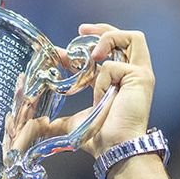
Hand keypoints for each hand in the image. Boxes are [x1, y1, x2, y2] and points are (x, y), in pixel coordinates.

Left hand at [55, 24, 153, 158]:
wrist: (114, 148)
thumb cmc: (100, 138)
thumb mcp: (74, 123)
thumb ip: (58, 121)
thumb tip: (37, 126)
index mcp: (118, 81)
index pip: (105, 54)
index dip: (84, 47)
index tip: (62, 52)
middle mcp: (132, 75)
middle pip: (126, 37)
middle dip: (102, 30)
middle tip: (81, 31)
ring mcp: (140, 74)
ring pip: (132, 38)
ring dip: (108, 39)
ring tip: (91, 55)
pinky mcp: (142, 77)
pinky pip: (114, 65)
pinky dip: (102, 77)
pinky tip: (99, 94)